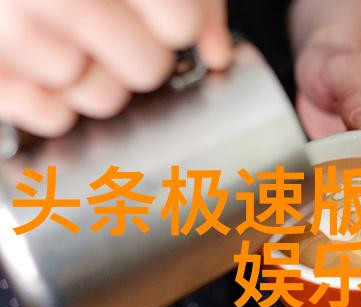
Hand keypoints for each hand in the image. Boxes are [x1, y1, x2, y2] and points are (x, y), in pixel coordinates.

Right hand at [0, 0, 231, 136]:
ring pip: (103, 98)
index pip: (180, 23)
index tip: (166, 19)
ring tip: (76, 46)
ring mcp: (14, 31)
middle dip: (143, 57)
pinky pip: (52, 117)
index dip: (181, 25)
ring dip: (99, 80)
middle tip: (118, 34)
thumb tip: (217, 53)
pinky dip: (57, 102)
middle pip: (148, 69)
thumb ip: (195, 0)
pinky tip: (48, 66)